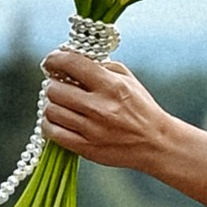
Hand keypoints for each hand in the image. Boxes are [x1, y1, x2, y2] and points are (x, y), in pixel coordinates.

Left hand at [39, 50, 175, 175]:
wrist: (156, 143)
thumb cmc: (141, 108)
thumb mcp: (128, 79)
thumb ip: (100, 66)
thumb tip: (70, 59)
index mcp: (112, 86)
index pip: (71, 63)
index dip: (54, 59)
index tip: (51, 63)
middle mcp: (100, 107)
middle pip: (54, 89)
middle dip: (53, 85)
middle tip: (59, 86)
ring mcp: (92, 129)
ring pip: (51, 111)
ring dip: (52, 104)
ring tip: (61, 104)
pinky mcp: (86, 148)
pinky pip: (52, 132)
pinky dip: (49, 124)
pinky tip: (59, 120)